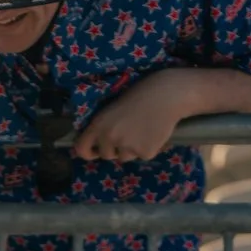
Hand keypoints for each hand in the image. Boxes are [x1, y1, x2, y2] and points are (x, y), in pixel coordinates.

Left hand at [72, 70, 200, 163]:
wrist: (168, 94)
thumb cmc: (141, 94)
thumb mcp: (113, 108)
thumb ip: (104, 126)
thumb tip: (100, 144)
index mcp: (99, 124)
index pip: (82, 148)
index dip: (88, 152)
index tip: (95, 152)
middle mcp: (110, 138)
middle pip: (107, 155)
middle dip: (115, 148)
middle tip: (129, 132)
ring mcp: (127, 147)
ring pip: (125, 157)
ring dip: (131, 149)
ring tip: (143, 129)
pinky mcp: (144, 153)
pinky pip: (142, 156)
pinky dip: (148, 148)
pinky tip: (154, 133)